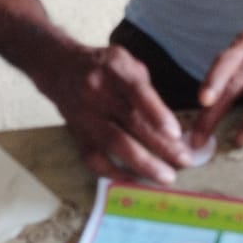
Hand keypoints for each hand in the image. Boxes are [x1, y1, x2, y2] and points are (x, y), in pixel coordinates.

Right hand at [48, 44, 192, 183]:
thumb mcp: (126, 63)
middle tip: (184, 161)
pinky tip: (135, 178)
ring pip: (114, 144)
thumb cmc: (103, 66)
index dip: (157, 113)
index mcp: (114, 69)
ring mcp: (85, 114)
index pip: (137, 91)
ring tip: (166, 176)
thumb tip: (170, 125)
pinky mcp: (77, 133)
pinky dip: (115, 171)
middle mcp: (96, 91)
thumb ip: (146, 90)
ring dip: (142, 163)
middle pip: (130, 122)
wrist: (58, 67)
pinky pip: (95, 158)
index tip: (176, 133)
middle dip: (160, 145)